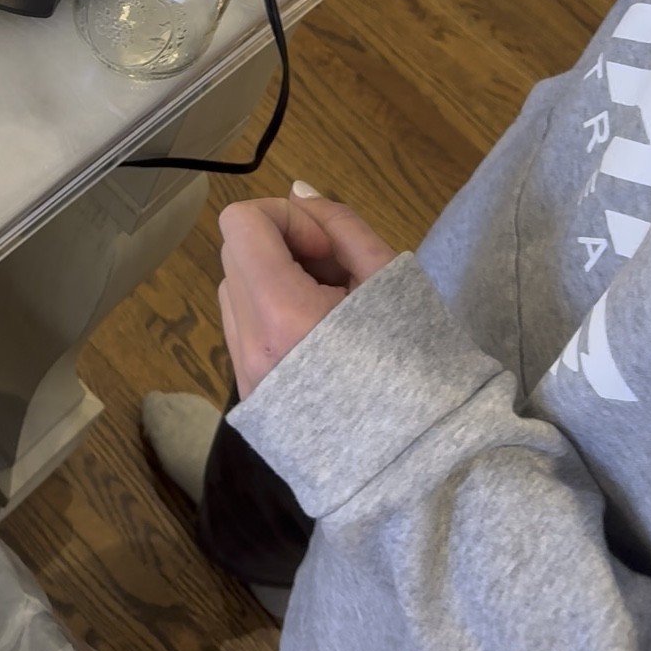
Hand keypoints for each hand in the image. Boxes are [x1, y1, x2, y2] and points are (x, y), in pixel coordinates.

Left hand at [218, 186, 395, 397]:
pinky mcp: (247, 394)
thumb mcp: (387, 276)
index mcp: (283, 315)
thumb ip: (340, 224)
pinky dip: (269, 312)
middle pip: (235, 251)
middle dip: (281, 245)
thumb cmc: (413, 363)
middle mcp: (249, 345)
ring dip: (272, 278)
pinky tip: (316, 334)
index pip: (241, 223)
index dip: (284, 218)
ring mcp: (244, 373)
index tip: (325, 248)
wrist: (416, 456)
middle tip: (334, 272)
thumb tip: (297, 194)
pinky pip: (241, 326)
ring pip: (234, 287)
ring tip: (328, 306)